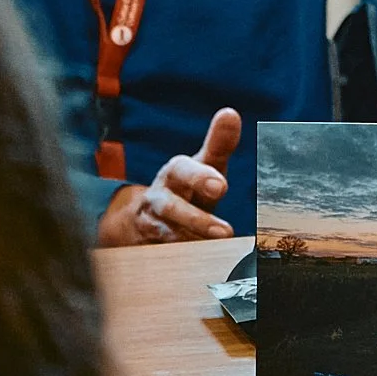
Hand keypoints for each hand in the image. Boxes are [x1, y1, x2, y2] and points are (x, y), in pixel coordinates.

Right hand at [96, 108, 238, 245]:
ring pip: (166, 235)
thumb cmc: (187, 186)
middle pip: (171, 207)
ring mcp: (151, 224)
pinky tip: (202, 261)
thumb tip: (230, 113)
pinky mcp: (148, 248)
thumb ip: (218, 144)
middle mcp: (159, 198)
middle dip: (196, 219)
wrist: (146, 217)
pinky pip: (161, 255)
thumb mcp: (202, 165)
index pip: (183, 171)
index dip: (200, 178)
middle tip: (226, 231)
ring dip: (191, 242)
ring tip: (218, 248)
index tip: (222, 186)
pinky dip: (180, 258)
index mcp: (174, 173)